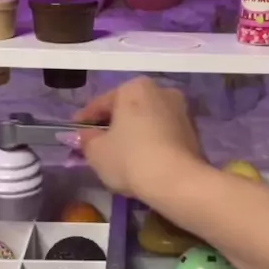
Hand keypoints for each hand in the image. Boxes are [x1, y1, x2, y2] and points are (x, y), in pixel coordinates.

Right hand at [72, 77, 202, 200]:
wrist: (176, 181)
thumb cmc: (130, 158)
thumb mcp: (97, 151)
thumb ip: (87, 140)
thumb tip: (86, 136)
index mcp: (135, 87)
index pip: (102, 102)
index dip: (85, 119)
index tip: (74, 131)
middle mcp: (161, 91)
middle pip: (128, 109)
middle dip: (112, 125)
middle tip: (96, 144)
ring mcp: (181, 111)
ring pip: (147, 122)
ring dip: (133, 134)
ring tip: (119, 155)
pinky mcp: (193, 132)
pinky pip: (162, 135)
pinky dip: (150, 144)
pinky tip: (141, 161)